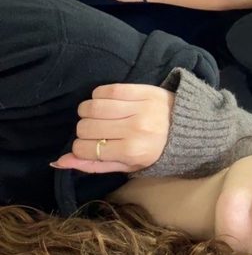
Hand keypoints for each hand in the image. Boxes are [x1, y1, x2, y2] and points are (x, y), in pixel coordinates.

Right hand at [51, 83, 174, 172]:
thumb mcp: (129, 165)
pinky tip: (106, 103)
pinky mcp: (143, 90)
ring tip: (98, 116)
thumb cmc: (156, 150)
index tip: (90, 146)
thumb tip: (60, 161)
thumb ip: (95, 165)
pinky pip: (106, 89)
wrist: (188, 127)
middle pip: (85, 126)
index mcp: (133, 152)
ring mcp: (140, 107)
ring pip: (92, 106)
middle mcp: (136, 129)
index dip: (80, 147)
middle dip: (84, 130)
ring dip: (88, 112)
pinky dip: (99, 96)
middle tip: (97, 131)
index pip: (85, 148)